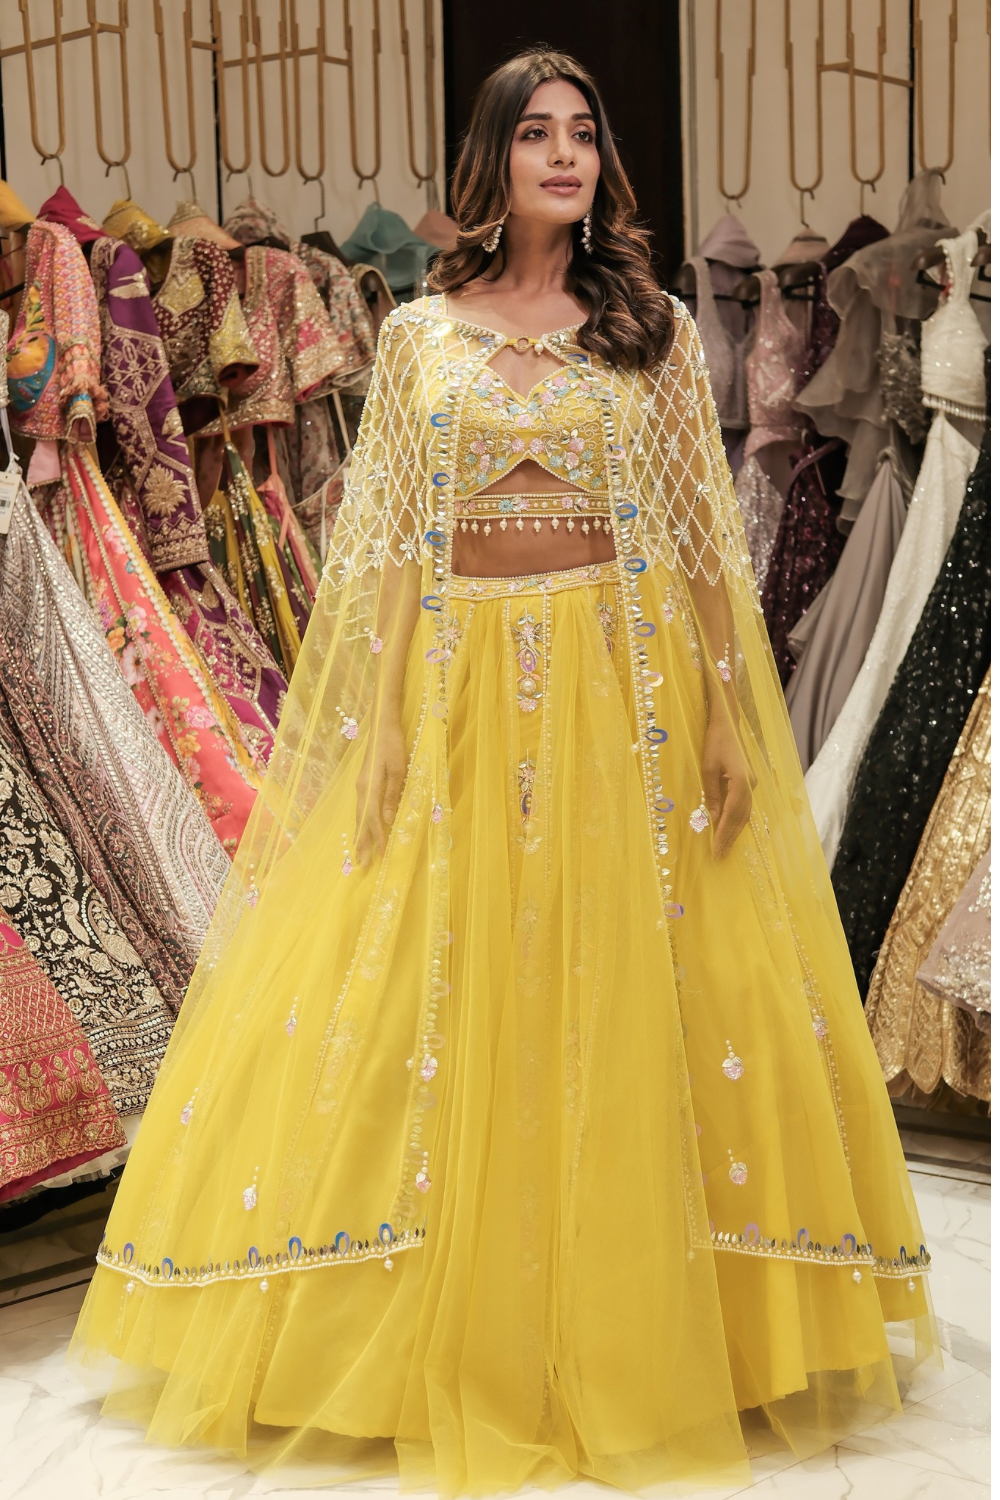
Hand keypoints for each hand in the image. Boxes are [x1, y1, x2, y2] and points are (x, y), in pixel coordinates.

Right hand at [355, 720, 407, 866]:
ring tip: (360, 851)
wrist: (382, 725)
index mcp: (370, 787)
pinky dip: (363, 821)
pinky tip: (364, 827)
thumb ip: (392, 795)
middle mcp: (362, 789)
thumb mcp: (398, 769)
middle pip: (362, 821)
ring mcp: (361, 785)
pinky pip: (362, 807)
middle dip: (362, 843)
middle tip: (362, 863)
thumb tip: (387, 820)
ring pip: (360, 815)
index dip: (377, 838)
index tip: (381, 854)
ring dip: (360, 834)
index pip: (373, 819)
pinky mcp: (364, 781)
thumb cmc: (393, 745)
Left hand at [701, 713, 756, 858]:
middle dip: (730, 837)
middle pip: (742, 817)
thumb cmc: (714, 742)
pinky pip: (744, 806)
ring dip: (735, 831)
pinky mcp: (749, 781)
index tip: (716, 849)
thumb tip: (711, 818)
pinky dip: (737, 819)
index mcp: (741, 782)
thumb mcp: (707, 769)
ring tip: (725, 847)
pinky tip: (731, 829)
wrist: (727, 723)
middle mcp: (750, 785)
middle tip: (720, 856)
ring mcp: (752, 783)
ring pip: (745, 813)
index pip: (732, 814)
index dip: (724, 834)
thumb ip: (711, 794)